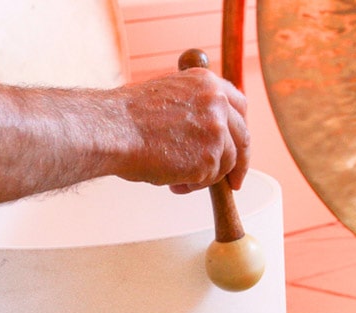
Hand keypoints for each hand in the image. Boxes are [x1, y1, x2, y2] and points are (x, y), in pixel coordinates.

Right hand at [109, 69, 249, 192]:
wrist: (112, 129)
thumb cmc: (128, 117)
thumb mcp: (169, 96)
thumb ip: (194, 108)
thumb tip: (205, 132)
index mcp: (207, 83)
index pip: (239, 107)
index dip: (239, 131)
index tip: (238, 147)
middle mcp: (217, 104)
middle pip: (242, 139)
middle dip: (239, 164)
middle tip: (234, 182)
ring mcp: (216, 132)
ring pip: (226, 164)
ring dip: (204, 176)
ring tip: (177, 179)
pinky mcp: (209, 159)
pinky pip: (209, 180)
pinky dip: (192, 185)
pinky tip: (172, 182)